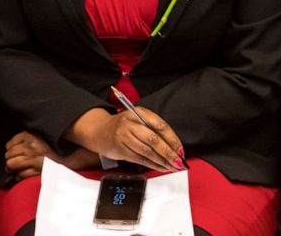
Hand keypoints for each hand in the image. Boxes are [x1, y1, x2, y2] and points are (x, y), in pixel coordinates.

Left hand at [4, 131, 99, 178]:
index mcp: (32, 135)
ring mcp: (34, 159)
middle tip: (15, 158)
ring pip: (12, 165)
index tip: (14, 149)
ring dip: (13, 166)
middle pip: (9, 154)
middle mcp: (31, 147)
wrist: (76, 153)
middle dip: (11, 157)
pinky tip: (24, 172)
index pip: (11, 143)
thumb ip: (31, 136)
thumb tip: (15, 144)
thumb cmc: (61, 143)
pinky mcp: (37, 170)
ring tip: (18, 166)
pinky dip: (20, 175)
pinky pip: (20, 175)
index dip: (11, 147)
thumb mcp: (46, 133)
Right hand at [69, 107, 183, 172]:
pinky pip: (140, 159)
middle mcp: (131, 124)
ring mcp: (124, 137)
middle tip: (179, 162)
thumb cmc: (125, 125)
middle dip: (169, 153)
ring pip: (147, 152)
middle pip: (154, 140)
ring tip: (172, 166)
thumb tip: (174, 145)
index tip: (181, 149)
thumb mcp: (139, 119)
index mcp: (140, 113)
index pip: (160, 126)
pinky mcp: (120, 150)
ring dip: (162, 161)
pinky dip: (152, 165)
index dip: (172, 139)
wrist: (99, 131)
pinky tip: (161, 167)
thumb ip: (154, 128)